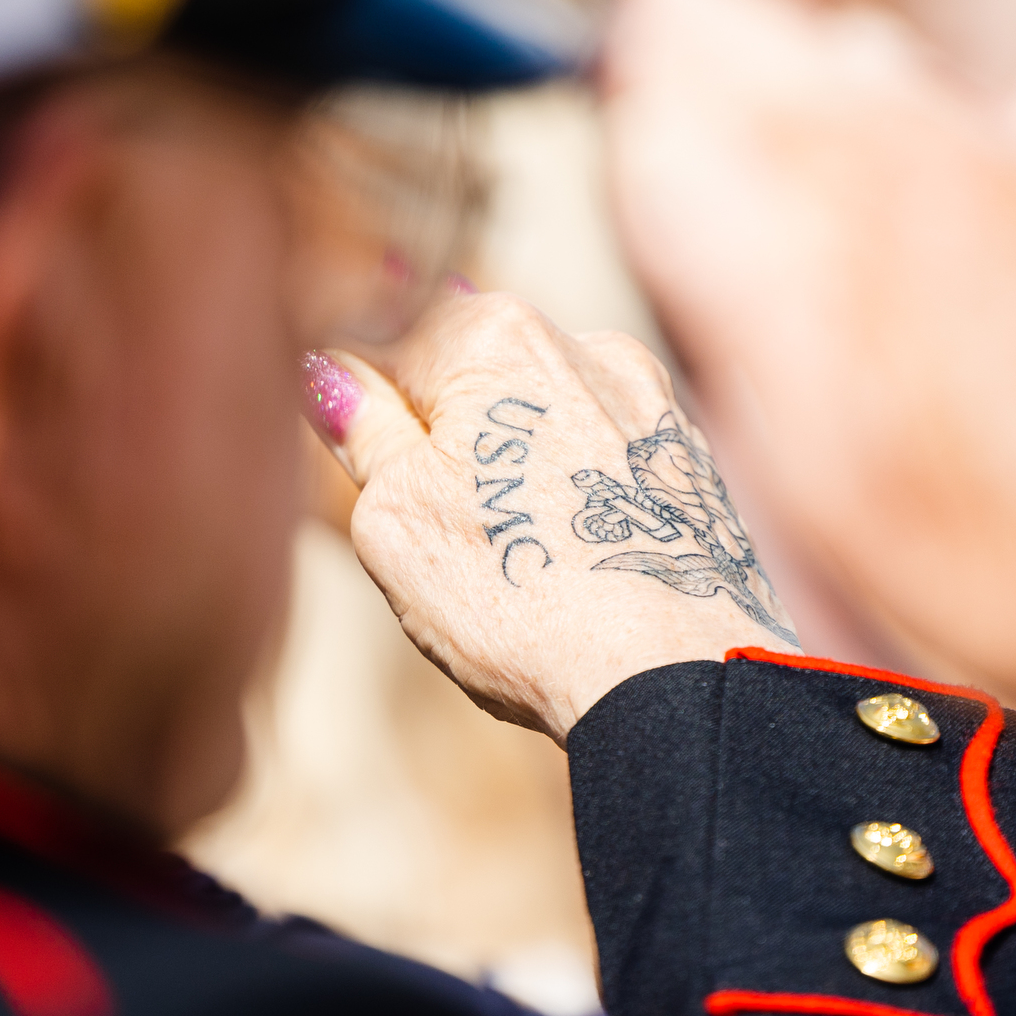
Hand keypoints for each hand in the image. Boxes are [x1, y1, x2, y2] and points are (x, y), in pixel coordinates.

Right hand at [304, 291, 799, 742]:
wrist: (678, 681)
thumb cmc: (521, 599)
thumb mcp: (394, 517)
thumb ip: (362, 430)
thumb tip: (326, 373)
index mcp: (496, 334)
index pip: (387, 338)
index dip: (360, 407)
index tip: (358, 465)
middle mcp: (583, 343)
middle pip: (473, 376)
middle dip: (440, 439)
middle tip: (439, 538)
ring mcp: (649, 401)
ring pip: (541, 420)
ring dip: (510, 473)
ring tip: (512, 564)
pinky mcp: (690, 464)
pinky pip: (602, 463)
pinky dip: (573, 502)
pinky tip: (571, 570)